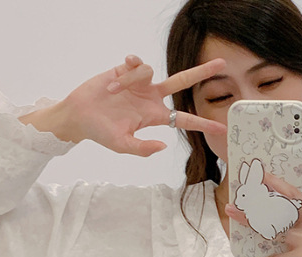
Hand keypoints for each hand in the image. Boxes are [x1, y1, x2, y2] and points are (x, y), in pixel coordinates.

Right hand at [23, 55, 226, 156]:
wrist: (79, 115)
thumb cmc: (101, 132)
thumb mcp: (122, 145)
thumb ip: (143, 148)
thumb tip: (164, 145)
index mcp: (154, 116)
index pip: (184, 119)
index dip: (202, 123)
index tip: (221, 128)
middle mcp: (151, 98)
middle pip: (182, 82)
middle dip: (201, 73)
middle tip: (222, 64)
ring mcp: (140, 83)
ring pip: (150, 72)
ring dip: (130, 82)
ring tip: (112, 92)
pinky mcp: (126, 70)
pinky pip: (136, 64)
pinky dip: (126, 72)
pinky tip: (115, 79)